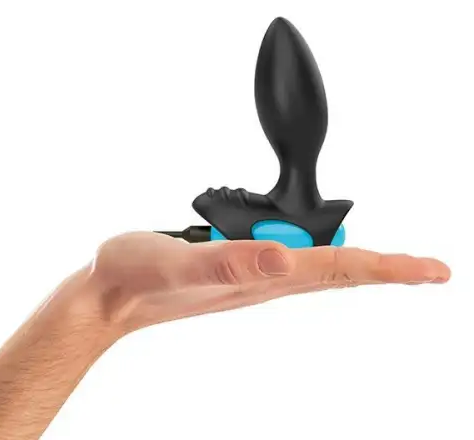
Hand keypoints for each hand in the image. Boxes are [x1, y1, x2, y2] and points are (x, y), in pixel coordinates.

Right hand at [83, 232, 449, 336]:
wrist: (113, 293)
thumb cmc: (138, 277)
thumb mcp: (179, 263)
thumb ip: (230, 261)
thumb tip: (285, 258)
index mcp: (261, 277)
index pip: (340, 270)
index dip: (389, 268)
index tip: (434, 271)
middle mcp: (265, 278)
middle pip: (341, 272)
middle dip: (387, 270)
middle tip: (429, 268)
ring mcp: (252, 274)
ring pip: (321, 268)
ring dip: (359, 265)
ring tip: (395, 265)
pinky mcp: (237, 267)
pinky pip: (292, 261)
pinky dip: (321, 255)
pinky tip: (322, 252)